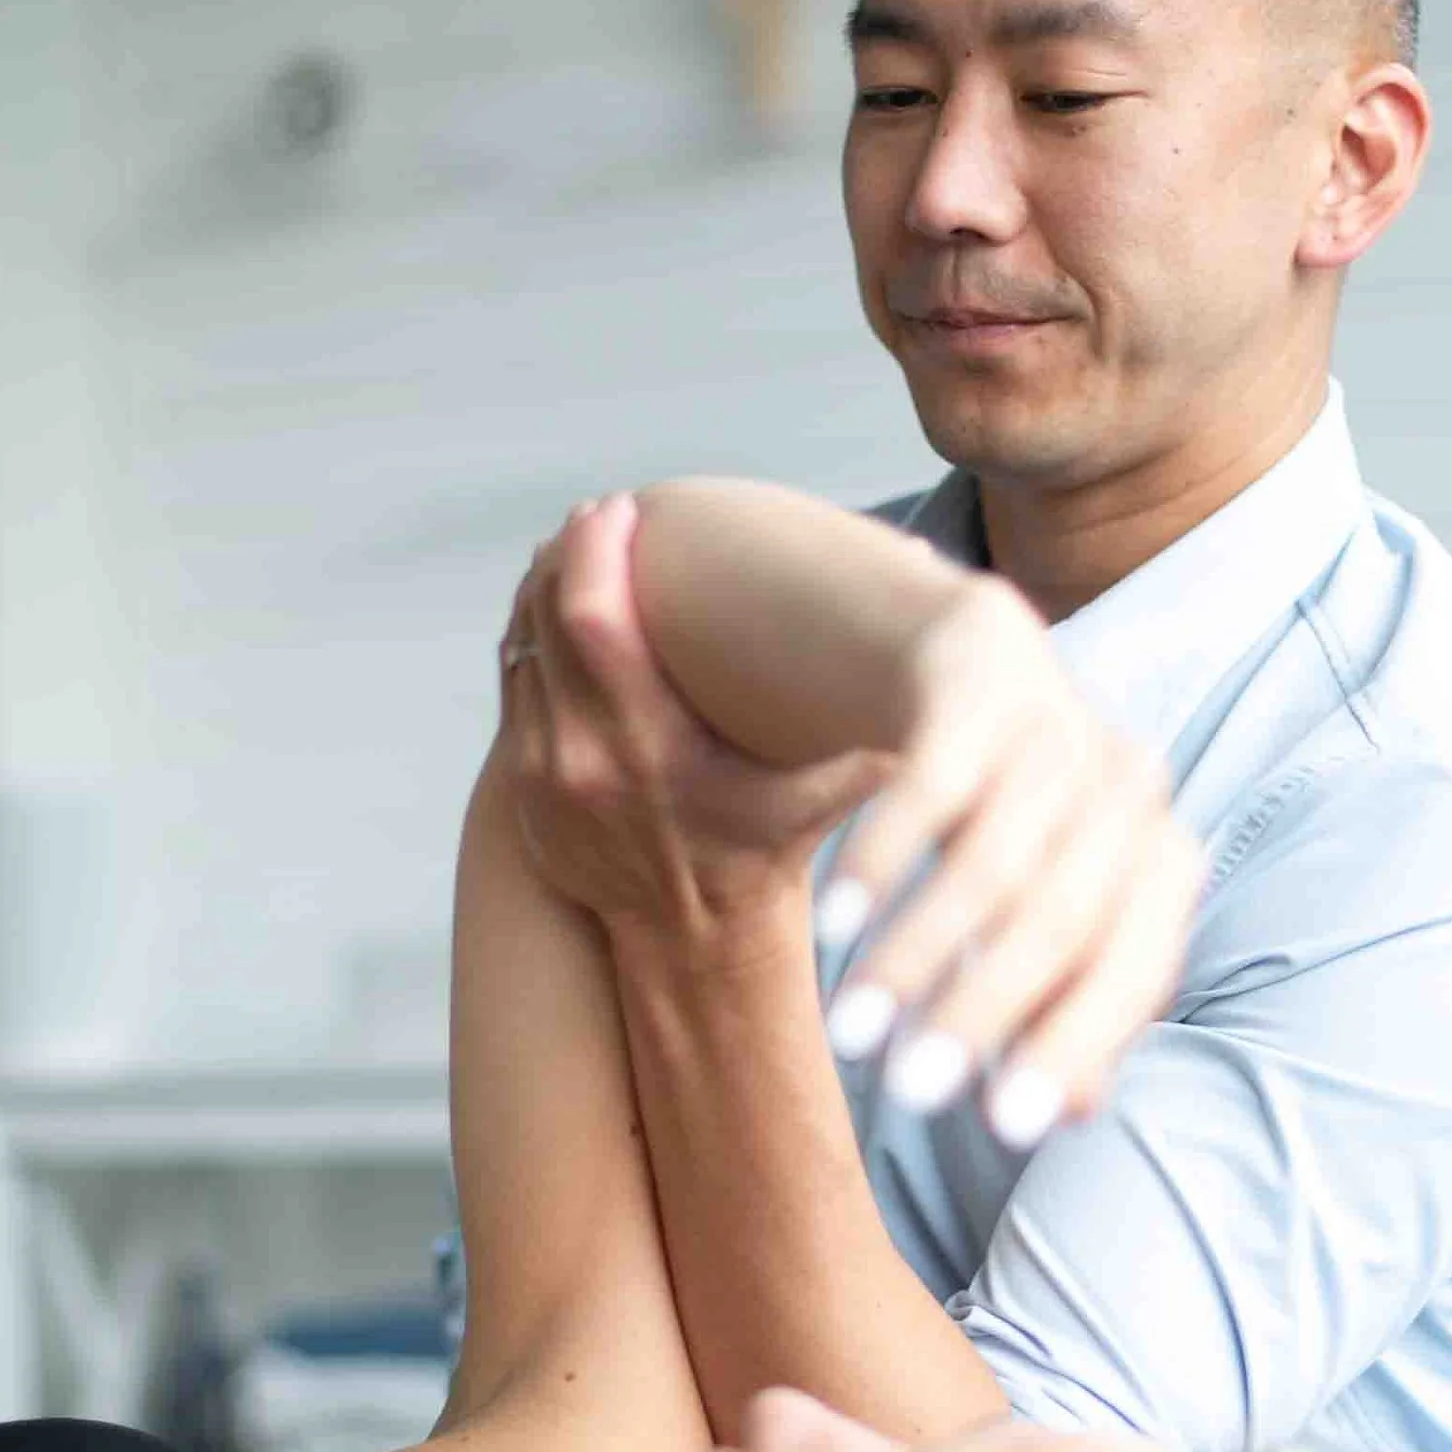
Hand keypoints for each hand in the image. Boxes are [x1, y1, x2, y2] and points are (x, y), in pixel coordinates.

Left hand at [498, 498, 892, 940]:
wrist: (692, 944)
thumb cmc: (763, 858)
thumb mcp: (815, 803)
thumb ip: (867, 745)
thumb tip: (937, 672)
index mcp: (648, 750)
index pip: (594, 621)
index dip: (596, 552)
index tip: (621, 508)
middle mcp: (581, 760)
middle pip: (544, 620)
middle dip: (567, 556)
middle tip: (601, 514)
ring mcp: (543, 776)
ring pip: (521, 649)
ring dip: (542, 592)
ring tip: (576, 550)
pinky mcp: (524, 789)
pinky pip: (515, 689)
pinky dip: (532, 641)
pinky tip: (559, 614)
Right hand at [814, 570, 1208, 1148]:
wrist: (953, 663)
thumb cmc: (1009, 819)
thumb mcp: (1040, 911)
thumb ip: (1063, 1005)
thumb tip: (1072, 1113)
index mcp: (1161, 855)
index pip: (1134, 966)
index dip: (1071, 1046)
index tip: (998, 1129)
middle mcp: (1128, 785)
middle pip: (1063, 918)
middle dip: (981, 1013)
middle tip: (907, 1092)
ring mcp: (1058, 720)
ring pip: (993, 860)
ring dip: (917, 955)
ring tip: (853, 1031)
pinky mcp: (984, 672)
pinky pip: (932, 781)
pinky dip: (884, 861)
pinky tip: (837, 926)